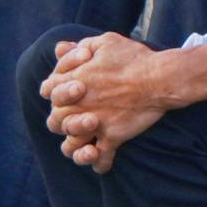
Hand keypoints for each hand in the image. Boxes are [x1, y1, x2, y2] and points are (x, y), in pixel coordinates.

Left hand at [40, 32, 174, 173]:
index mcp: (72, 81)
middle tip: (85, 114)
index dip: (57, 89)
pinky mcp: (112, 138)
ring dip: (75, 146)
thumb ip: (79, 46)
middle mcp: (78, 106)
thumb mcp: (105, 42)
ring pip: (71, 146)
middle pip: (54, 121)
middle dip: (63, 118)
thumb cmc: (133, 58)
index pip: (48, 90)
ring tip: (86, 144)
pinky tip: (102, 161)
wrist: (159, 78)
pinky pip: (102, 159)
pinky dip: (100, 163)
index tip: (76, 87)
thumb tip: (60, 49)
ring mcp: (94, 124)